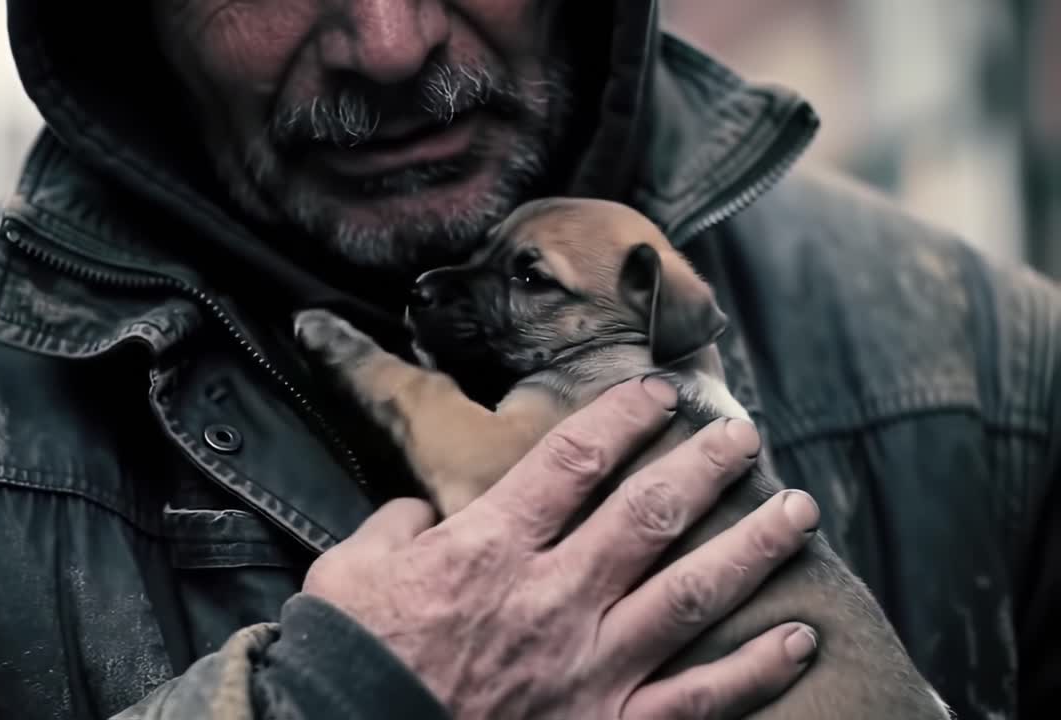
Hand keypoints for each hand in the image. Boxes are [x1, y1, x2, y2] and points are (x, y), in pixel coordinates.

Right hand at [303, 377, 821, 718]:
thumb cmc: (352, 660)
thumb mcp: (351, 571)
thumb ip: (397, 525)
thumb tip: (423, 507)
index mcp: (491, 549)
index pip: (574, 460)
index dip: (625, 415)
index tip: (662, 390)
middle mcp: (554, 598)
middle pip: (650, 515)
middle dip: (706, 465)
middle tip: (745, 433)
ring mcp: (590, 667)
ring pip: (692, 595)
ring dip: (753, 548)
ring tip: (801, 512)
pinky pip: (700, 698)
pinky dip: (755, 669)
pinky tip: (801, 637)